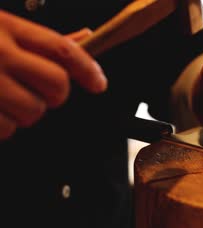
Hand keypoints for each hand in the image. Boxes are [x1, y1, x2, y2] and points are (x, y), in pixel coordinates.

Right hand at [0, 11, 106, 139]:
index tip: (99, 83)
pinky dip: (1, 126)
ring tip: (4, 98)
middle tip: (41, 90)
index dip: (89, 69)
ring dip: (26, 112)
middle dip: (56, 94)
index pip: (63, 50)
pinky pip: (4, 129)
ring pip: (33, 112)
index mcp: (6, 28)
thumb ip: (40, 38)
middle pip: (56, 85)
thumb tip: (84, 37)